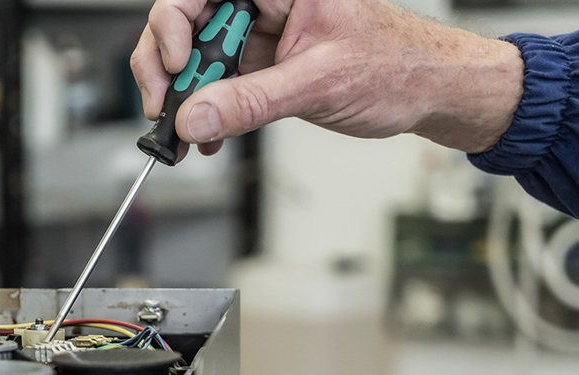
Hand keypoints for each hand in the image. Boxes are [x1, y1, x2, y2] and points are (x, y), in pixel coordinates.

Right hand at [130, 0, 523, 154]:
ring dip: (183, 100)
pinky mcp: (261, 67)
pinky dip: (205, 115)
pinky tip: (208, 139)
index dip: (174, 24)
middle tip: (167, 109)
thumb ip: (251, 102)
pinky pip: (217, 87)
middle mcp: (262, 4)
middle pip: (186, 22)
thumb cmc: (397, 64)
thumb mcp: (319, 82)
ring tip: (184, 135)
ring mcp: (258, 36)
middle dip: (168, 69)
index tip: (180, 67)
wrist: (428, 91)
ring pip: (196, 58)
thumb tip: (195, 118)